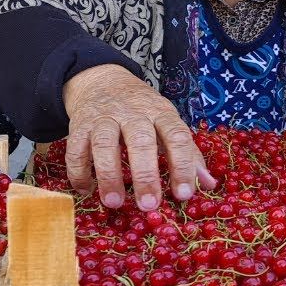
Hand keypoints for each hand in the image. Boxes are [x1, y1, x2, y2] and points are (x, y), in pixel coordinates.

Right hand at [62, 64, 216, 209]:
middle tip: (148, 205)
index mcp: (160, 113)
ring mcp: (103, 118)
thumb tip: (210, 184)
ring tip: (114, 203)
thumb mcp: (167, 123)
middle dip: (144, 174)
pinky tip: (85, 190)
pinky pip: (76, 148)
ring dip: (109, 174)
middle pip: (140, 140)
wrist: (102, 81)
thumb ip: (187, 154)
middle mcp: (132, 113)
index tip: (184, 195)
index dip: (182, 166)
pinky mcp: (79, 125)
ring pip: (104, 142)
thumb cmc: (141, 111)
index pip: (176, 136)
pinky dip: (78, 171)